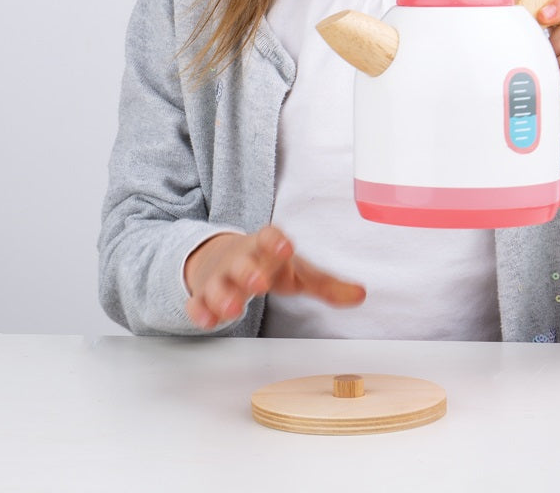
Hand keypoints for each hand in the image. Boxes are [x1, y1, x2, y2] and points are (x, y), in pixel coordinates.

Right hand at [183, 225, 366, 329]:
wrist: (221, 257)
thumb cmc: (266, 263)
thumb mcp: (297, 271)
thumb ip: (326, 284)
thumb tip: (361, 295)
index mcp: (265, 247)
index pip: (270, 237)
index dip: (276, 241)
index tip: (287, 246)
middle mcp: (240, 260)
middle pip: (242, 263)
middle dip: (249, 272)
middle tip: (260, 282)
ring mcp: (220, 278)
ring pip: (217, 285)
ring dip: (223, 295)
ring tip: (232, 309)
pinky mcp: (204, 297)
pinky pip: (198, 304)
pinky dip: (199, 312)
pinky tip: (205, 320)